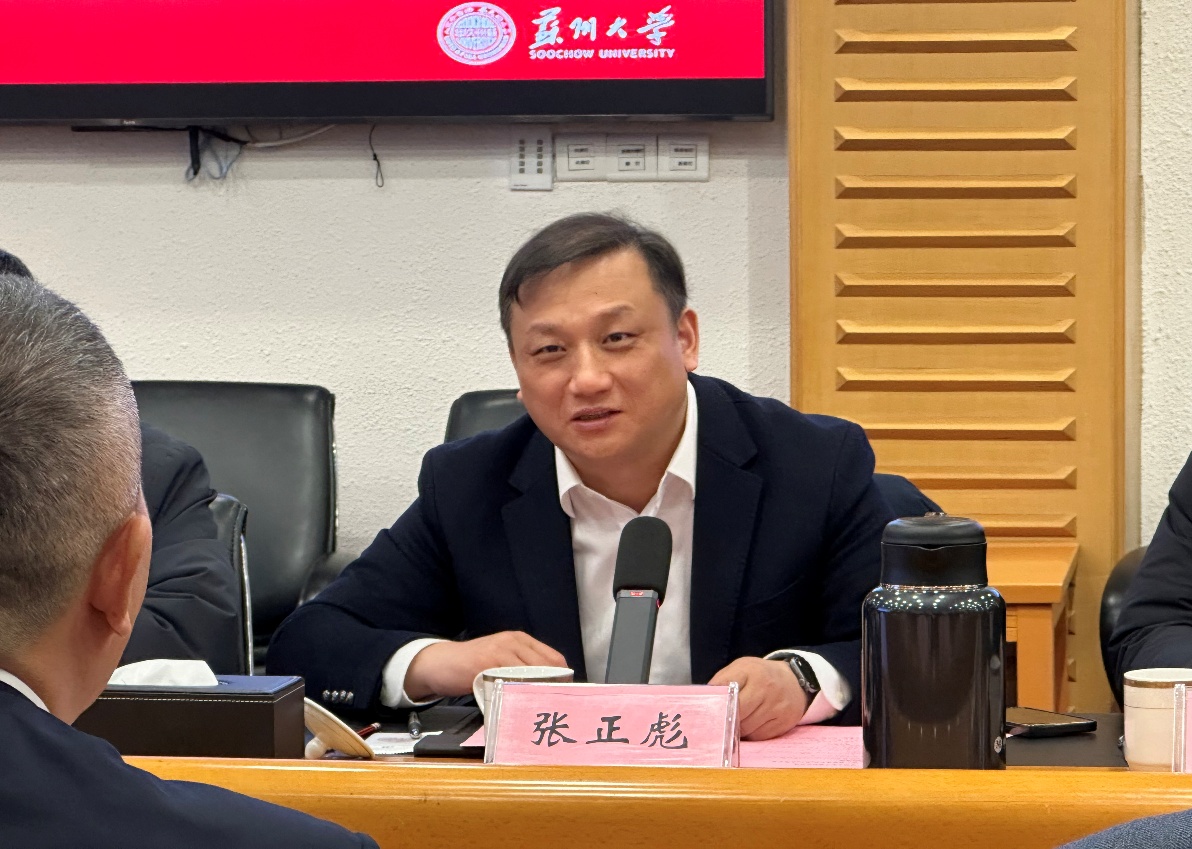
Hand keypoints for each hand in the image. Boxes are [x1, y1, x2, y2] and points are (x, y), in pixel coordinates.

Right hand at [404, 631, 566, 699]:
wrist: (440, 662)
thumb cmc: (473, 665)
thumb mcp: (501, 660)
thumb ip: (522, 668)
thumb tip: (548, 688)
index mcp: (521, 640)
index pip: (554, 658)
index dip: (562, 679)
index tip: (563, 696)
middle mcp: (514, 641)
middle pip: (547, 666)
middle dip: (553, 687)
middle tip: (554, 707)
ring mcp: (500, 650)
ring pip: (531, 673)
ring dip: (537, 692)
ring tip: (539, 709)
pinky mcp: (487, 662)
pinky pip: (510, 680)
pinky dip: (517, 693)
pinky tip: (518, 705)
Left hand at [709, 657, 808, 740]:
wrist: (794, 681)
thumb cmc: (760, 676)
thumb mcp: (740, 669)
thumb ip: (721, 682)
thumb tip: (703, 701)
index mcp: (750, 671)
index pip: (726, 689)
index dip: (715, 704)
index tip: (707, 713)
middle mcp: (765, 687)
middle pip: (736, 713)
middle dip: (726, 720)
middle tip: (719, 723)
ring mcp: (777, 706)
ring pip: (747, 728)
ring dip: (737, 730)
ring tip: (736, 723)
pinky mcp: (784, 722)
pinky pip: (759, 736)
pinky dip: (751, 735)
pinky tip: (751, 727)